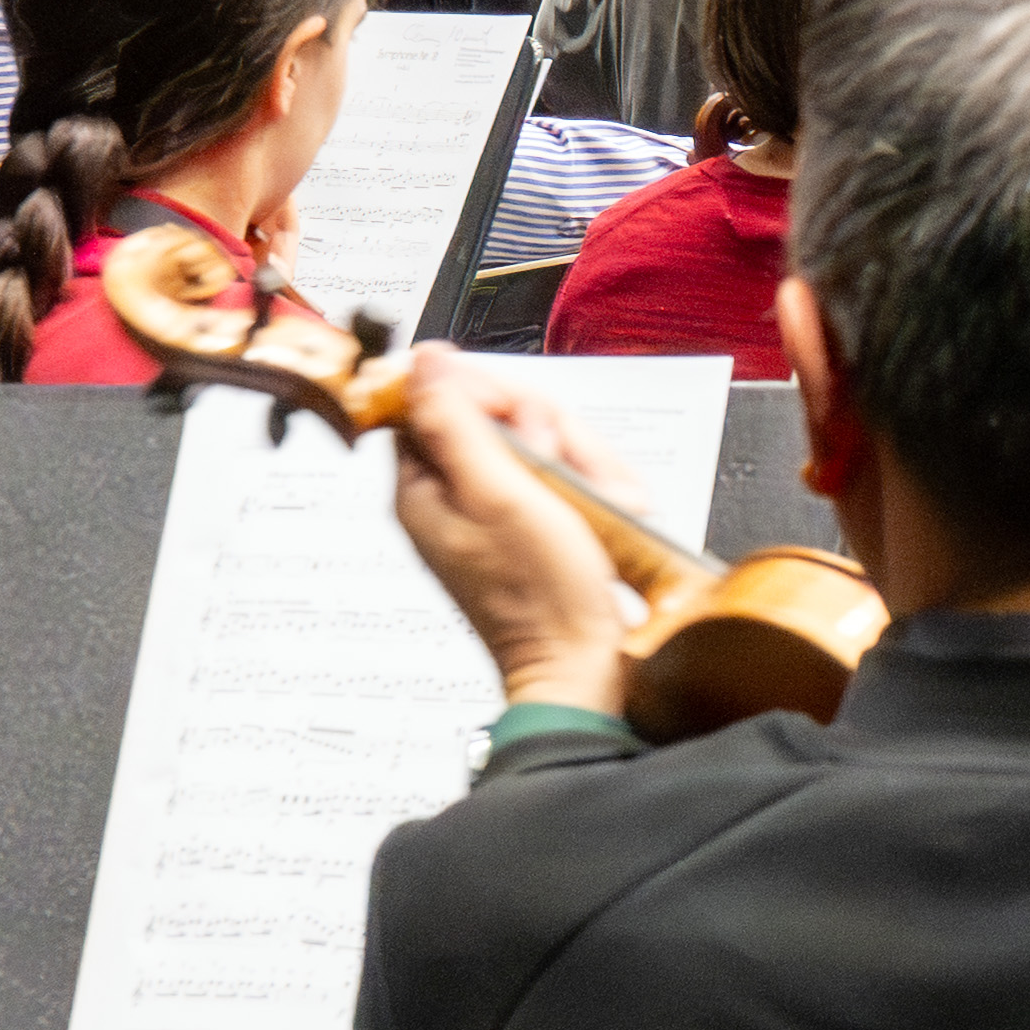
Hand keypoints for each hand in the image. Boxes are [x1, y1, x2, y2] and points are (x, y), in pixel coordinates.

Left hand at [379, 352, 640, 717]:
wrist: (585, 668)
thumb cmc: (542, 598)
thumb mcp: (498, 494)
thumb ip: (455, 421)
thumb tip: (421, 361)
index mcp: (423, 488)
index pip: (440, 396)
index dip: (489, 396)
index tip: (523, 422)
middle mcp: (454, 496)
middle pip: (496, 415)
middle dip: (547, 432)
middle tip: (563, 466)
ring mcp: (496, 511)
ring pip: (539, 442)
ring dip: (581, 461)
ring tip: (601, 498)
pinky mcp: (533, 525)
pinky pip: (562, 476)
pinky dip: (593, 487)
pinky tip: (608, 509)